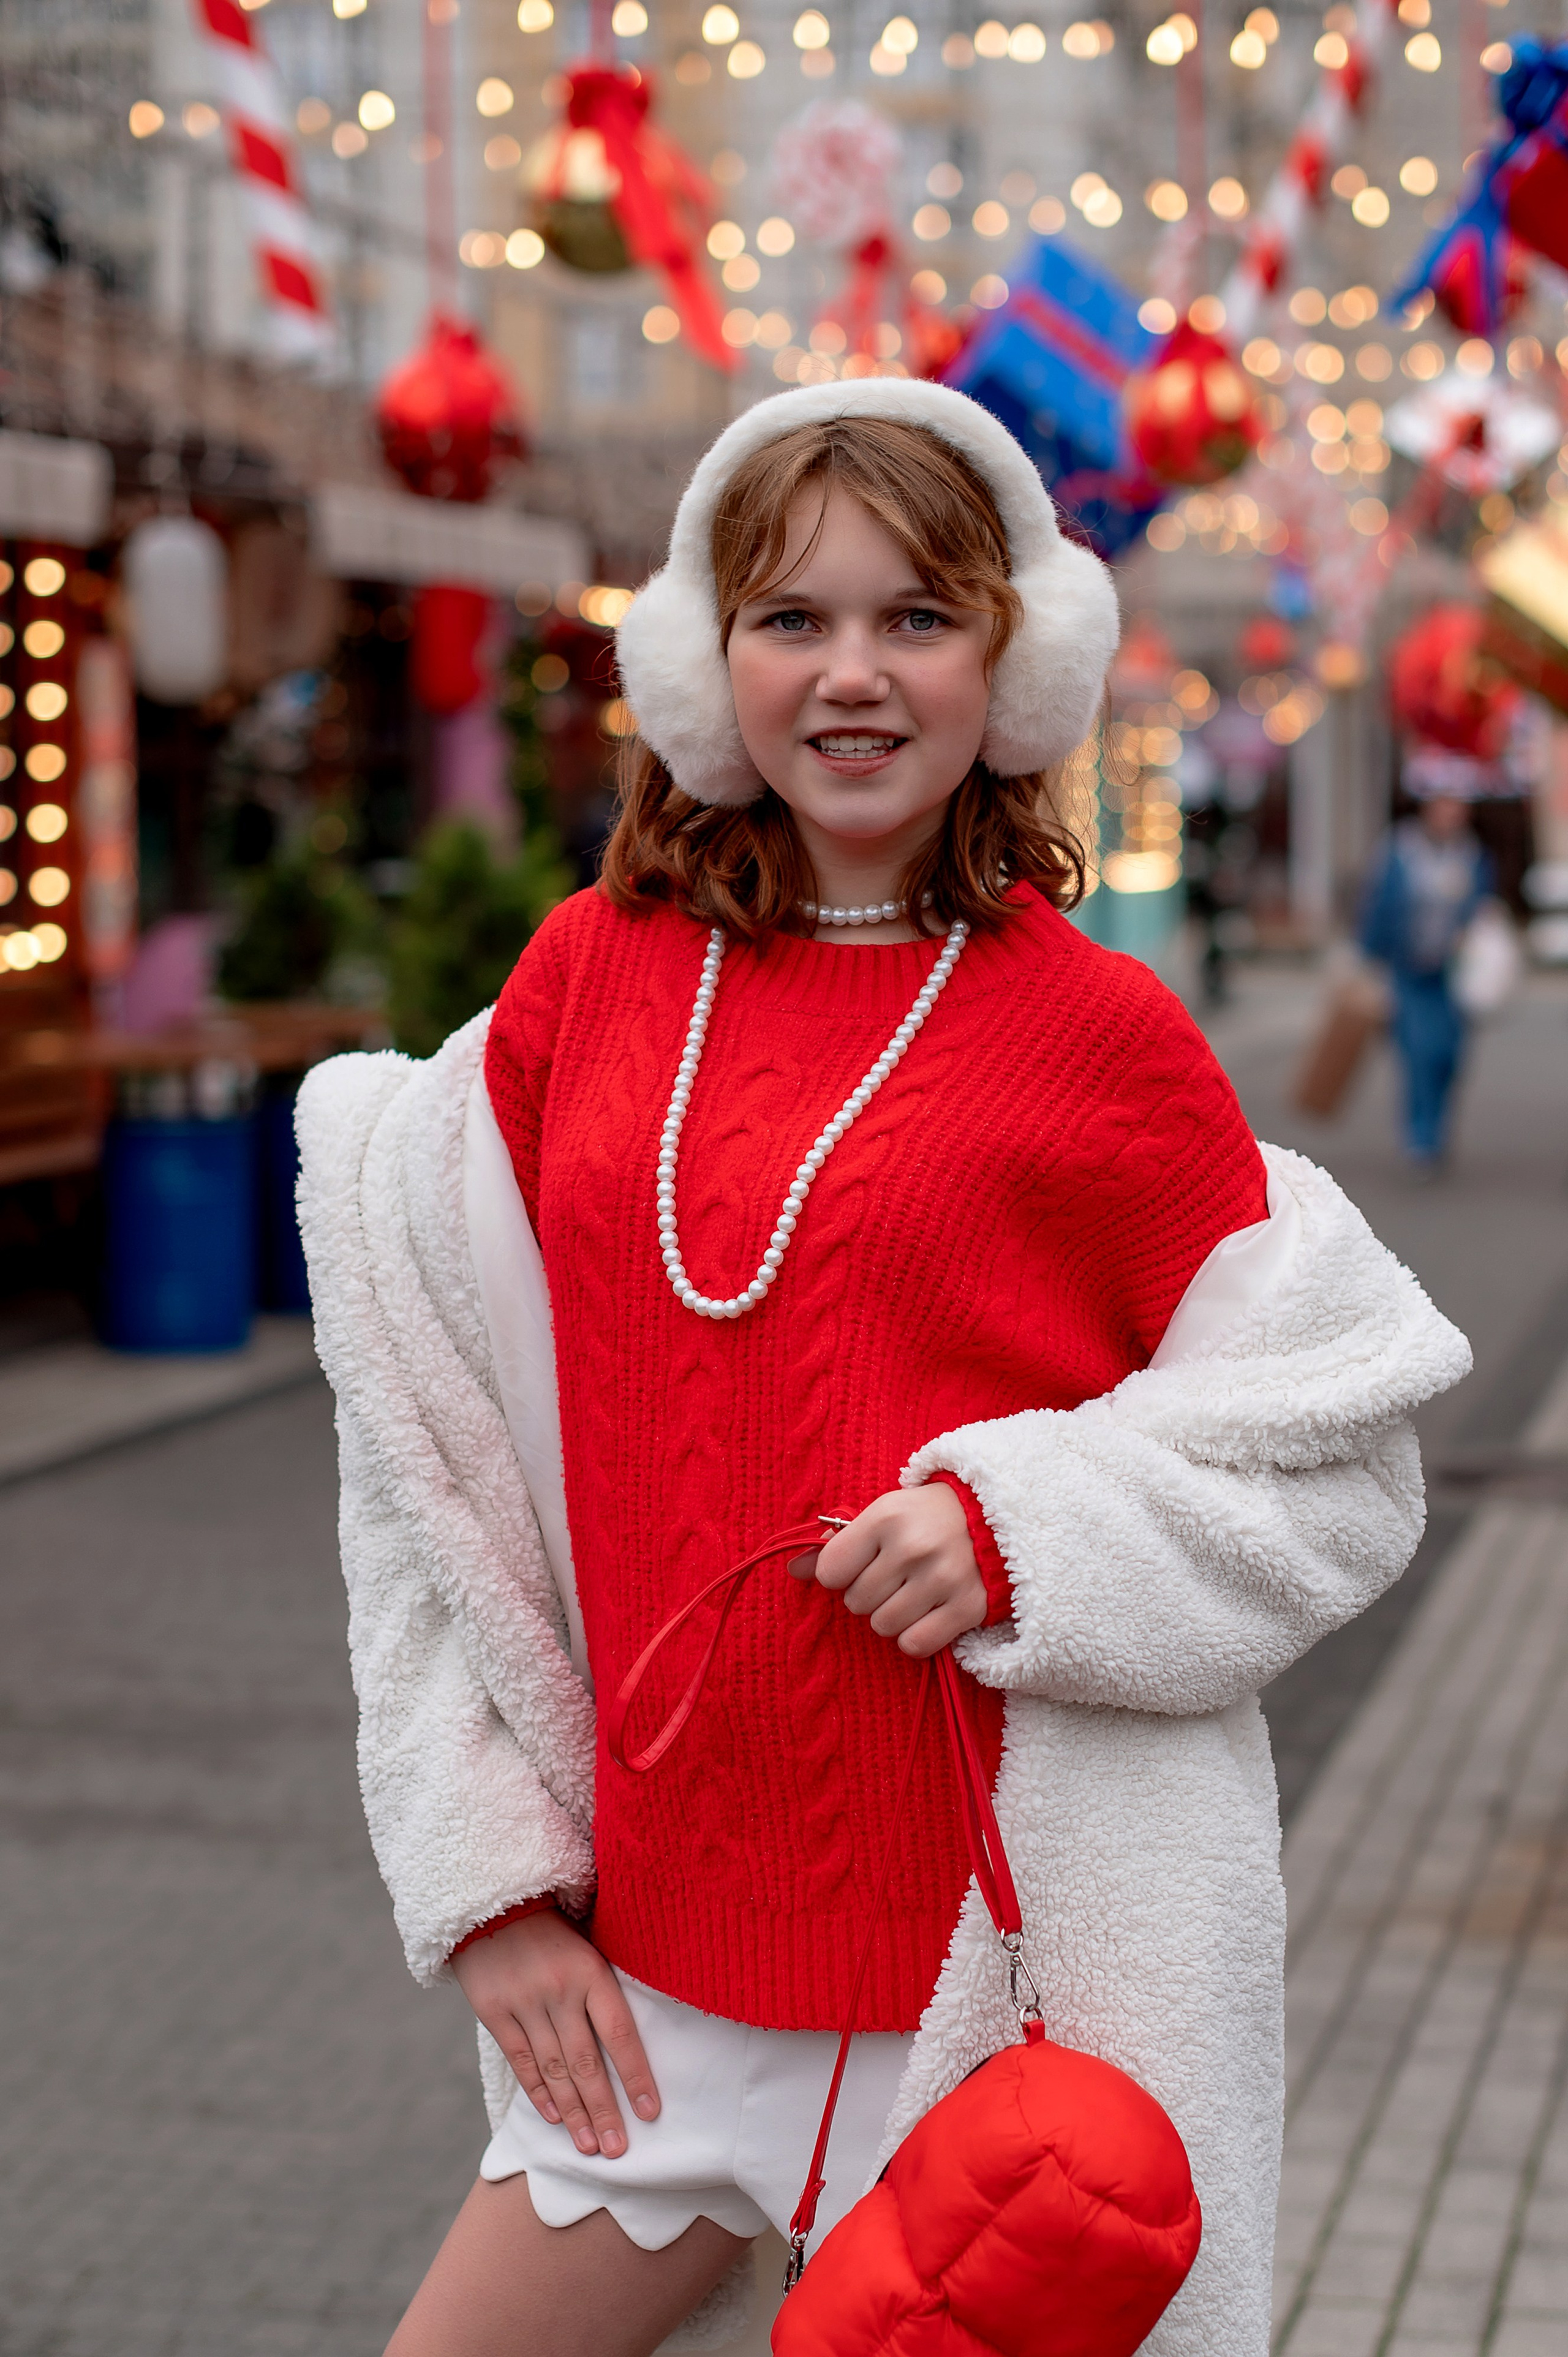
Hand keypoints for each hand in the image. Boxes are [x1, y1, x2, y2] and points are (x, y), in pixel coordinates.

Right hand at [451, 1909, 658, 2157]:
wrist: (488, 1903)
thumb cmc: (551, 1927)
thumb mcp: (587, 1943)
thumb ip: (605, 1985)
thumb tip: (638, 2031)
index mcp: (591, 1972)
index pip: (620, 2034)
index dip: (636, 2076)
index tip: (651, 2112)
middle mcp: (560, 1991)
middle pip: (587, 2062)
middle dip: (604, 2110)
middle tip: (618, 2151)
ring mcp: (525, 2003)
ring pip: (555, 2069)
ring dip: (573, 2113)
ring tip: (589, 2147)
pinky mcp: (494, 2012)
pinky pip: (521, 2060)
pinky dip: (538, 2092)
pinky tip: (554, 2118)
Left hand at [789, 1484, 987, 1657]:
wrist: (996, 1517)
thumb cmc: (927, 1518)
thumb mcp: (883, 1516)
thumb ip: (837, 1545)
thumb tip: (793, 1571)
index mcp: (886, 1517)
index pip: (831, 1571)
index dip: (842, 1574)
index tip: (862, 1564)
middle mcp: (912, 1548)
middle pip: (856, 1603)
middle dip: (870, 1594)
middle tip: (895, 1575)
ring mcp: (942, 1579)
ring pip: (883, 1627)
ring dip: (892, 1616)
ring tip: (913, 1592)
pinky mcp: (967, 1608)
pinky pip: (915, 1645)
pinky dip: (916, 1637)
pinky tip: (929, 1613)